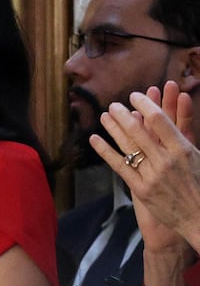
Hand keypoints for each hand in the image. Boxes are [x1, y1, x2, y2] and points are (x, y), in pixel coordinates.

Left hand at [91, 82, 199, 252]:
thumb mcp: (198, 158)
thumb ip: (184, 138)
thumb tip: (174, 118)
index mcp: (183, 149)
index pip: (159, 120)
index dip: (145, 104)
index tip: (136, 96)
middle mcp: (166, 160)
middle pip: (138, 130)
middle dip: (124, 114)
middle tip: (114, 104)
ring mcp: (152, 175)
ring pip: (127, 145)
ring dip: (113, 127)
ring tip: (104, 115)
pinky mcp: (141, 189)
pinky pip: (119, 165)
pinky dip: (105, 150)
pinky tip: (95, 139)